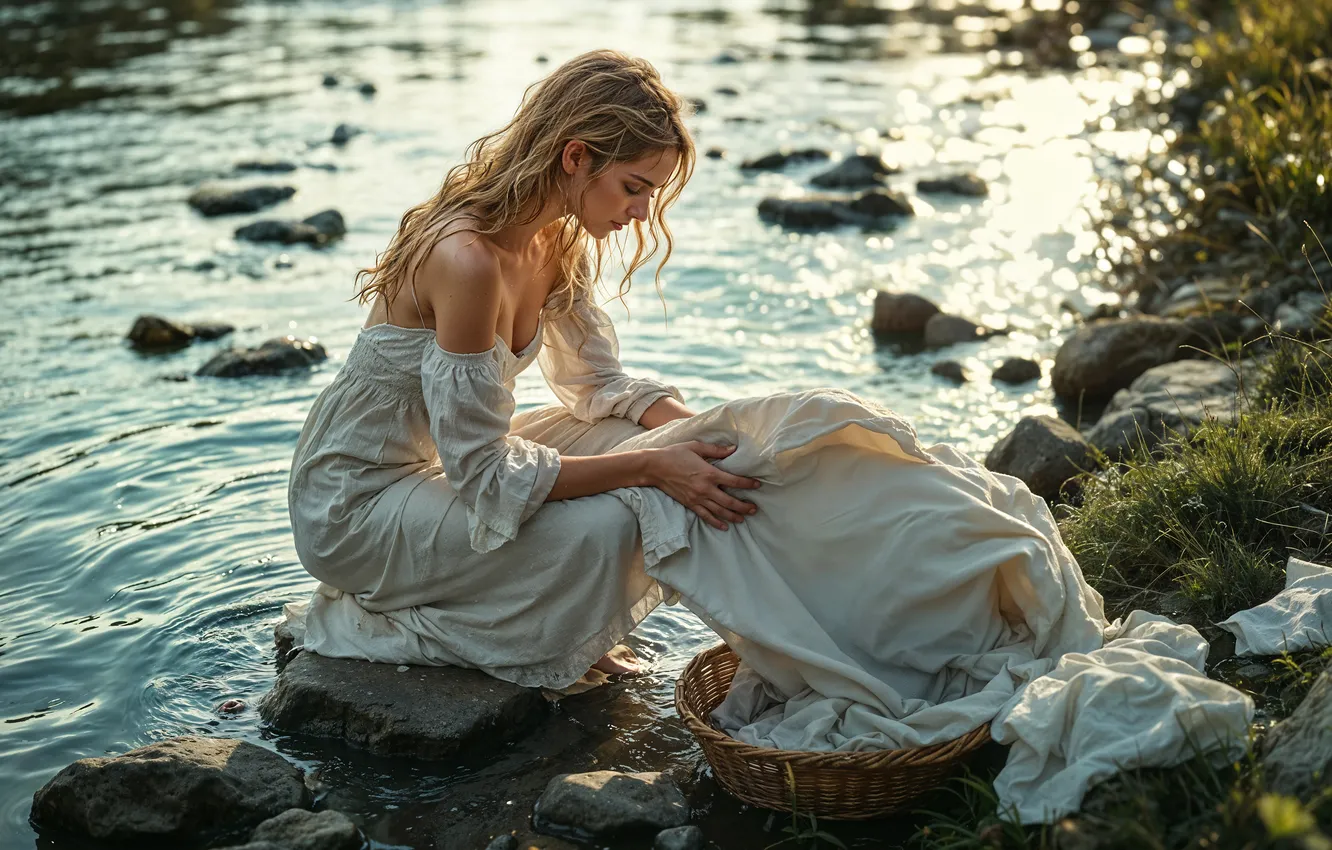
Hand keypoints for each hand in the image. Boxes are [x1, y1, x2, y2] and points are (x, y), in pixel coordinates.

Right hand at [645, 441, 760, 530]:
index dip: (748, 484)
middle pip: (729, 501)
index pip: (734, 481)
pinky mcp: (689, 504)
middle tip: (754, 509)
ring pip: (719, 511)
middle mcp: (705, 488)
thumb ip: (716, 450)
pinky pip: (705, 516)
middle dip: (743, 506)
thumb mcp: (696, 447)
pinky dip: (715, 522)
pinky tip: (724, 526)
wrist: (654, 467)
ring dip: (733, 516)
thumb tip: (733, 449)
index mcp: (709, 473)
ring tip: (743, 518)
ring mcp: (697, 498)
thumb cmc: (675, 454)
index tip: (757, 485)